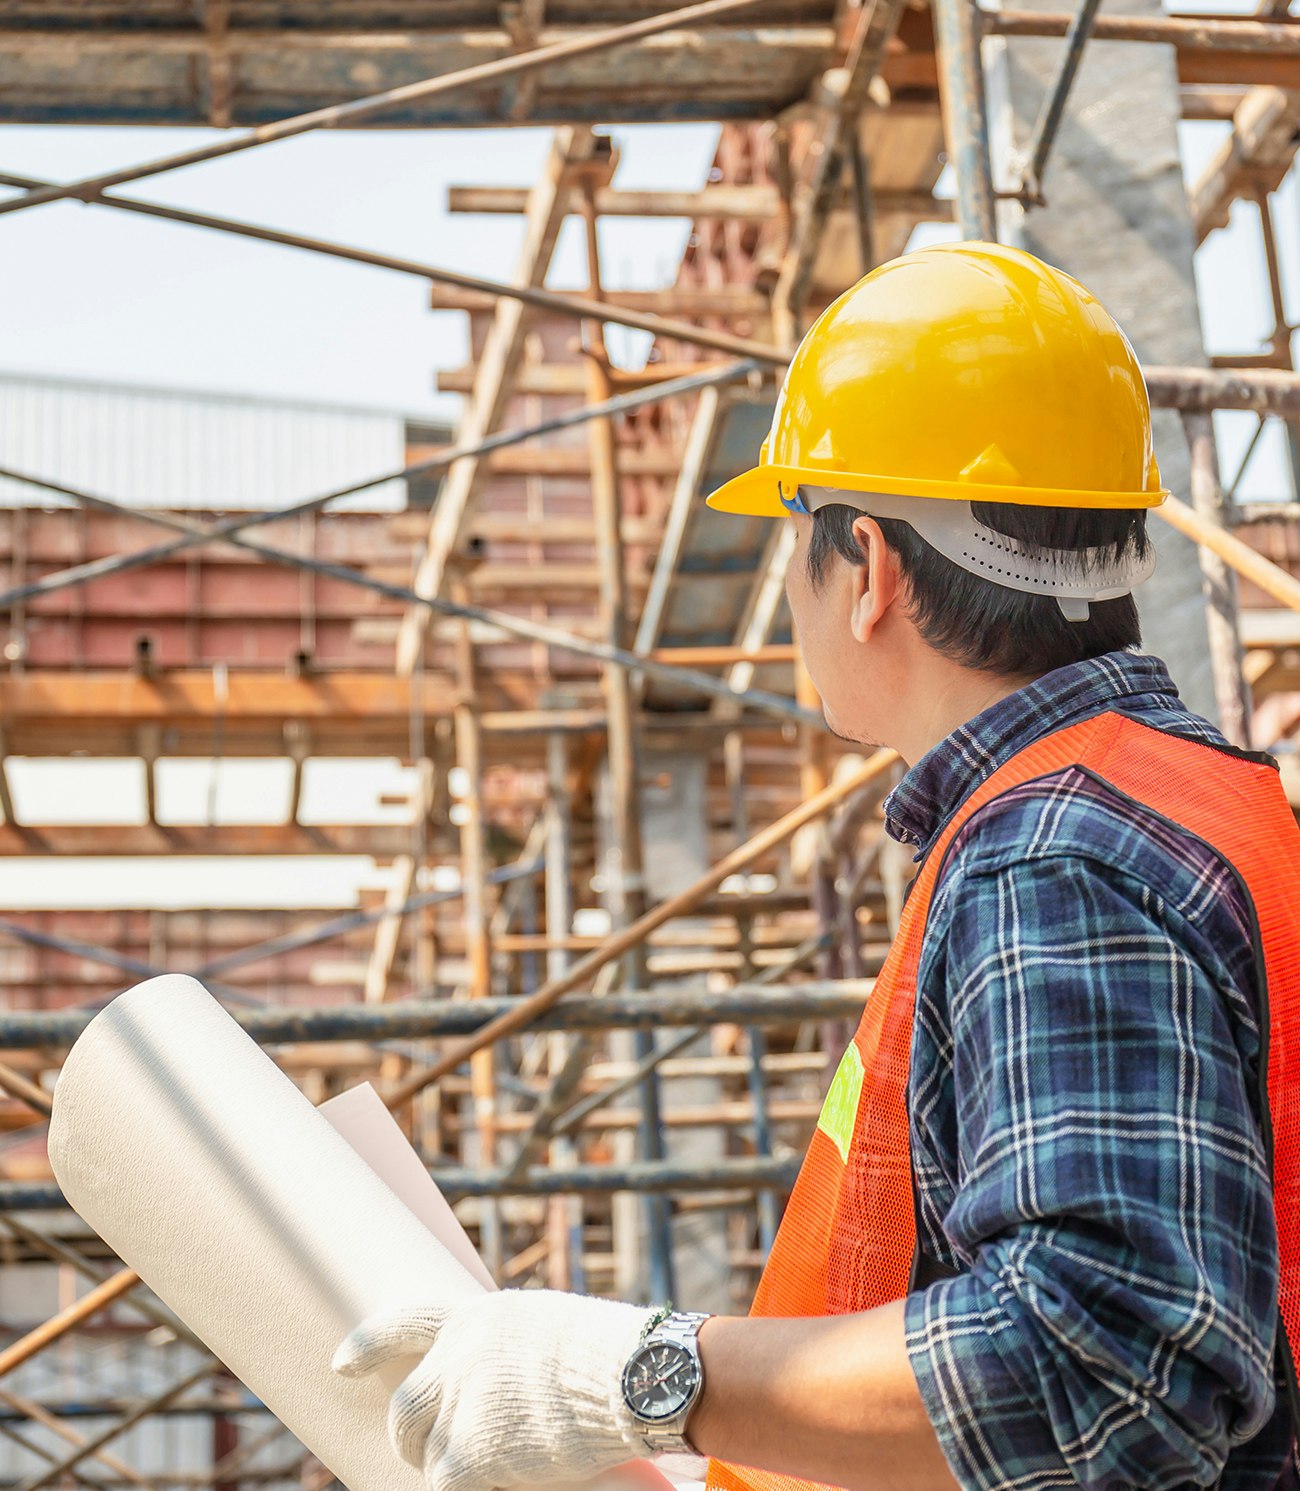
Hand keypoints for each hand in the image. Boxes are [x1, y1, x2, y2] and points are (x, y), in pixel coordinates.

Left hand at [333, 1288, 657, 1490]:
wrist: (627, 1377)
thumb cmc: (606, 1353)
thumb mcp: (544, 1328)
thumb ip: (506, 1349)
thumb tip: (496, 1380)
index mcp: (477, 1318)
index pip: (406, 1321)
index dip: (370, 1343)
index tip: (341, 1362)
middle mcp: (457, 1358)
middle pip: (406, 1404)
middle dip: (409, 1433)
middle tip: (421, 1451)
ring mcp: (459, 1407)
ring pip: (422, 1450)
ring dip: (438, 1465)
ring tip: (470, 1472)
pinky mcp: (469, 1456)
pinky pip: (447, 1484)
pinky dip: (466, 1488)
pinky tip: (493, 1485)